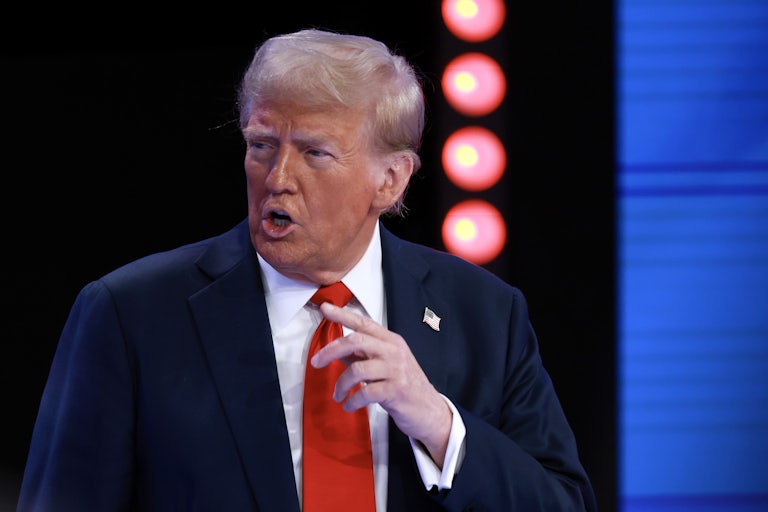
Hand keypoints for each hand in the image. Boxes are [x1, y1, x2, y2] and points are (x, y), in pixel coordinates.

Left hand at [310, 302, 452, 466]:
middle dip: (331, 350)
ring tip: (338, 395)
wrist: (430, 410)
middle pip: (356, 341)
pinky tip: (349, 405)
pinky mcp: (396, 390)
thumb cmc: (406, 386)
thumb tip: (337, 351)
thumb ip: (363, 356)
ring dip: (341, 385)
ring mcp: (396, 370)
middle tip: (316, 362)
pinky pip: (365, 392)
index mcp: (390, 341)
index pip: (363, 323)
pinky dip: (352, 401)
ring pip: (357, 369)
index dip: (342, 314)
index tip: (325, 309)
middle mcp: (394, 351)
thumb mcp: (385, 366)